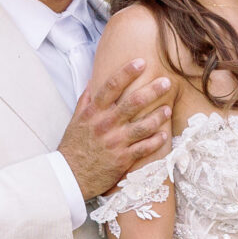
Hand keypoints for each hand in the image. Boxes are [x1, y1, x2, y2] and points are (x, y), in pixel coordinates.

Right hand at [58, 59, 172, 196]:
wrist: (70, 176)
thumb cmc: (73, 147)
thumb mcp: (75, 120)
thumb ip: (86, 100)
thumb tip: (94, 80)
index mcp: (93, 113)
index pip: (111, 86)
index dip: (127, 72)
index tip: (141, 62)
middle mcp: (105, 125)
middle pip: (133, 103)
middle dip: (152, 90)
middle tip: (167, 82)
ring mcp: (115, 142)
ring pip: (143, 126)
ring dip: (159, 116)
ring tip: (168, 109)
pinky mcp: (122, 159)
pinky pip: (144, 148)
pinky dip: (156, 141)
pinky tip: (164, 135)